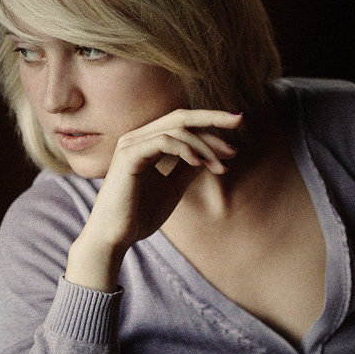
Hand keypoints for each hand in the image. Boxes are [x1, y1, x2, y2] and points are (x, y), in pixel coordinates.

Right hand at [66, 109, 240, 290]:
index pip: (182, 124)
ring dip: (205, 145)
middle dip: (213, 118)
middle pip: (181, 117)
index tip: (234, 145)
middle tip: (239, 122)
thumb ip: (188, 169)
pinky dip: (186, 149)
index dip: (210, 127)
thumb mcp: (173, 188)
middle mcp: (137, 137)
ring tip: (221, 165)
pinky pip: (163, 141)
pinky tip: (200, 163)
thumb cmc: (140, 214)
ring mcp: (131, 144)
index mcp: (146, 142)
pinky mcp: (129, 156)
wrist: (116, 237)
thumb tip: (211, 155)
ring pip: (176, 129)